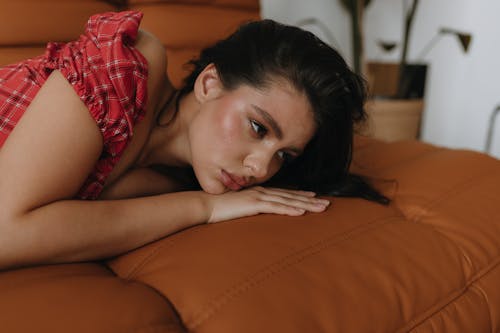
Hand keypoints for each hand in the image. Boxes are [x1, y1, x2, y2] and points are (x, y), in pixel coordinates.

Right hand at [202, 186, 330, 222]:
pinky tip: (301, 212)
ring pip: (287, 200)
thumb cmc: (219, 208)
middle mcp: (261, 192)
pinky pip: (275, 207)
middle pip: (290, 196)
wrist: (204, 205)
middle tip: (327, 203)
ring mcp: (258, 197)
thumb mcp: (238, 207)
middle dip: (310, 199)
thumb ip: (248, 207)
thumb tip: (255, 212)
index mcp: (258, 192)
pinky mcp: (253, 204)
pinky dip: (290, 209)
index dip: (300, 195)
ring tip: (321, 207)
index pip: (283, 194)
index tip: (313, 196)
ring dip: (306, 204)